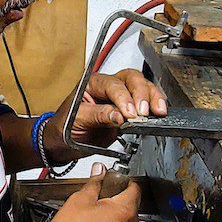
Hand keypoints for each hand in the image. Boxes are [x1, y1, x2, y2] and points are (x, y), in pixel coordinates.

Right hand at [43, 163, 139, 221]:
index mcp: (124, 212)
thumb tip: (100, 171)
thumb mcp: (81, 199)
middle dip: (117, 203)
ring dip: (114, 221)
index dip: (126, 182)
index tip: (118, 181)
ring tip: (93, 220)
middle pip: (131, 209)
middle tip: (99, 201)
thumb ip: (95, 182)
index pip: (135, 190)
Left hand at [45, 69, 166, 160]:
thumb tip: (119, 116)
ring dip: (152, 97)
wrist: (63, 143)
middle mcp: (108, 86)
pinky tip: (158, 114)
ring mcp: (120, 97)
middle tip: (143, 112)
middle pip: (131, 79)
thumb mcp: (76, 120)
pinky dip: (154, 106)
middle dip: (141, 94)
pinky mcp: (128, 111)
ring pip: (142, 86)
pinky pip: (145, 102)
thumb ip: (97, 115)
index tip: (129, 113)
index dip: (123, 98)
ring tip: (157, 112)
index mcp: (92, 83)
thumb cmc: (63, 127)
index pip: (112, 85)